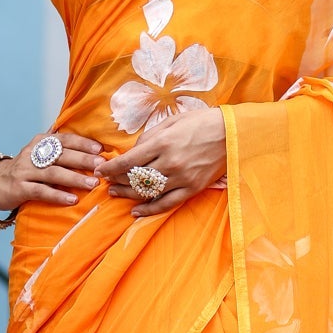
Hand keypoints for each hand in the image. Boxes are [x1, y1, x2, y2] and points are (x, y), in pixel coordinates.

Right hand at [0, 129, 103, 209]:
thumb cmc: (25, 168)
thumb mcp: (39, 151)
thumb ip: (58, 143)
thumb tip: (83, 132)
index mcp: (41, 142)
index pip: (64, 139)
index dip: (83, 143)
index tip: (101, 149)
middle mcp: (33, 153)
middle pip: (61, 155)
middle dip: (83, 160)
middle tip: (101, 166)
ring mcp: (25, 171)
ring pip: (53, 173)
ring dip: (74, 178)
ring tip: (92, 184)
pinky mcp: (20, 188)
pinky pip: (41, 191)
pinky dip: (58, 195)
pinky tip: (72, 199)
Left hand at [97, 107, 226, 215]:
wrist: (232, 134)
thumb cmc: (201, 122)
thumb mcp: (172, 121)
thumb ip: (150, 137)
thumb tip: (132, 151)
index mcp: (163, 142)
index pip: (128, 161)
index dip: (111, 168)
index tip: (101, 171)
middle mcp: (170, 162)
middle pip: (135, 178)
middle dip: (117, 180)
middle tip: (107, 182)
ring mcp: (181, 178)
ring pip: (147, 192)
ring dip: (128, 194)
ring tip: (116, 193)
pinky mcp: (192, 189)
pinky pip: (166, 204)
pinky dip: (149, 209)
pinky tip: (136, 211)